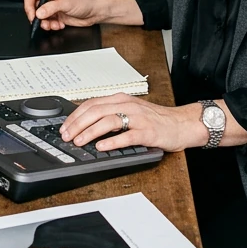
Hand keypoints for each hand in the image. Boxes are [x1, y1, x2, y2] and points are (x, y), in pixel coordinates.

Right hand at [22, 0, 107, 29]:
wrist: (94, 12)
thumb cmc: (84, 2)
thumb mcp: (66, 3)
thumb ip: (51, 8)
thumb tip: (38, 13)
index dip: (28, 6)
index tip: (33, 15)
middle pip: (33, 8)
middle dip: (38, 17)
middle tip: (43, 22)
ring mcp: (51, 7)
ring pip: (39, 17)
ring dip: (45, 23)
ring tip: (53, 24)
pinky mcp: (55, 16)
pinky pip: (46, 23)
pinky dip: (51, 26)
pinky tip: (59, 25)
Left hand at [58, 93, 203, 152]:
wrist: (182, 123)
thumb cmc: (156, 120)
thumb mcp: (130, 111)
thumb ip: (111, 114)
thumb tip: (86, 124)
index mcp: (121, 100)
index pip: (91, 104)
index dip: (75, 116)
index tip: (64, 127)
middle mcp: (128, 106)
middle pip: (96, 111)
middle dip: (78, 124)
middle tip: (67, 136)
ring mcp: (138, 118)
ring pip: (108, 121)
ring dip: (90, 132)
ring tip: (79, 141)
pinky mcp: (147, 132)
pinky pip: (127, 136)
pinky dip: (112, 141)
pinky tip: (102, 147)